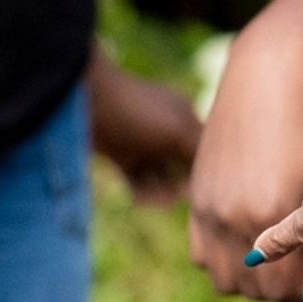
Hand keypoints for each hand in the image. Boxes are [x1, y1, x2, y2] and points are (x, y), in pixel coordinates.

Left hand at [86, 56, 202, 206]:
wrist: (85, 100)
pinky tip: (139, 200)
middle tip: (171, 197)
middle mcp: (167, 132)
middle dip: (180, 186)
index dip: (205, 174)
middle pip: (183, 169)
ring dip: (159, 193)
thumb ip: (200, 151)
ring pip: (160, 178)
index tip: (200, 192)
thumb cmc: (137, 111)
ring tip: (151, 201)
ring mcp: (143, 145)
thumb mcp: (178, 128)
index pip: (204, 152)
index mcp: (185, 118)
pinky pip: (138, 181)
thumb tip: (217, 175)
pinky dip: (141, 193)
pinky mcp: (121, 157)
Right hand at [187, 25, 302, 301]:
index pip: (286, 290)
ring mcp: (207, 208)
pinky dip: (227, 263)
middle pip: (256, 291)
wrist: (269, 75)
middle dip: (286, 295)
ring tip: (286, 268)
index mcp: (271, 213)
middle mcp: (231, 216)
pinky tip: (255, 248)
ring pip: (226, 280)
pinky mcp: (196, 198)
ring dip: (255, 285)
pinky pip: (203, 255)